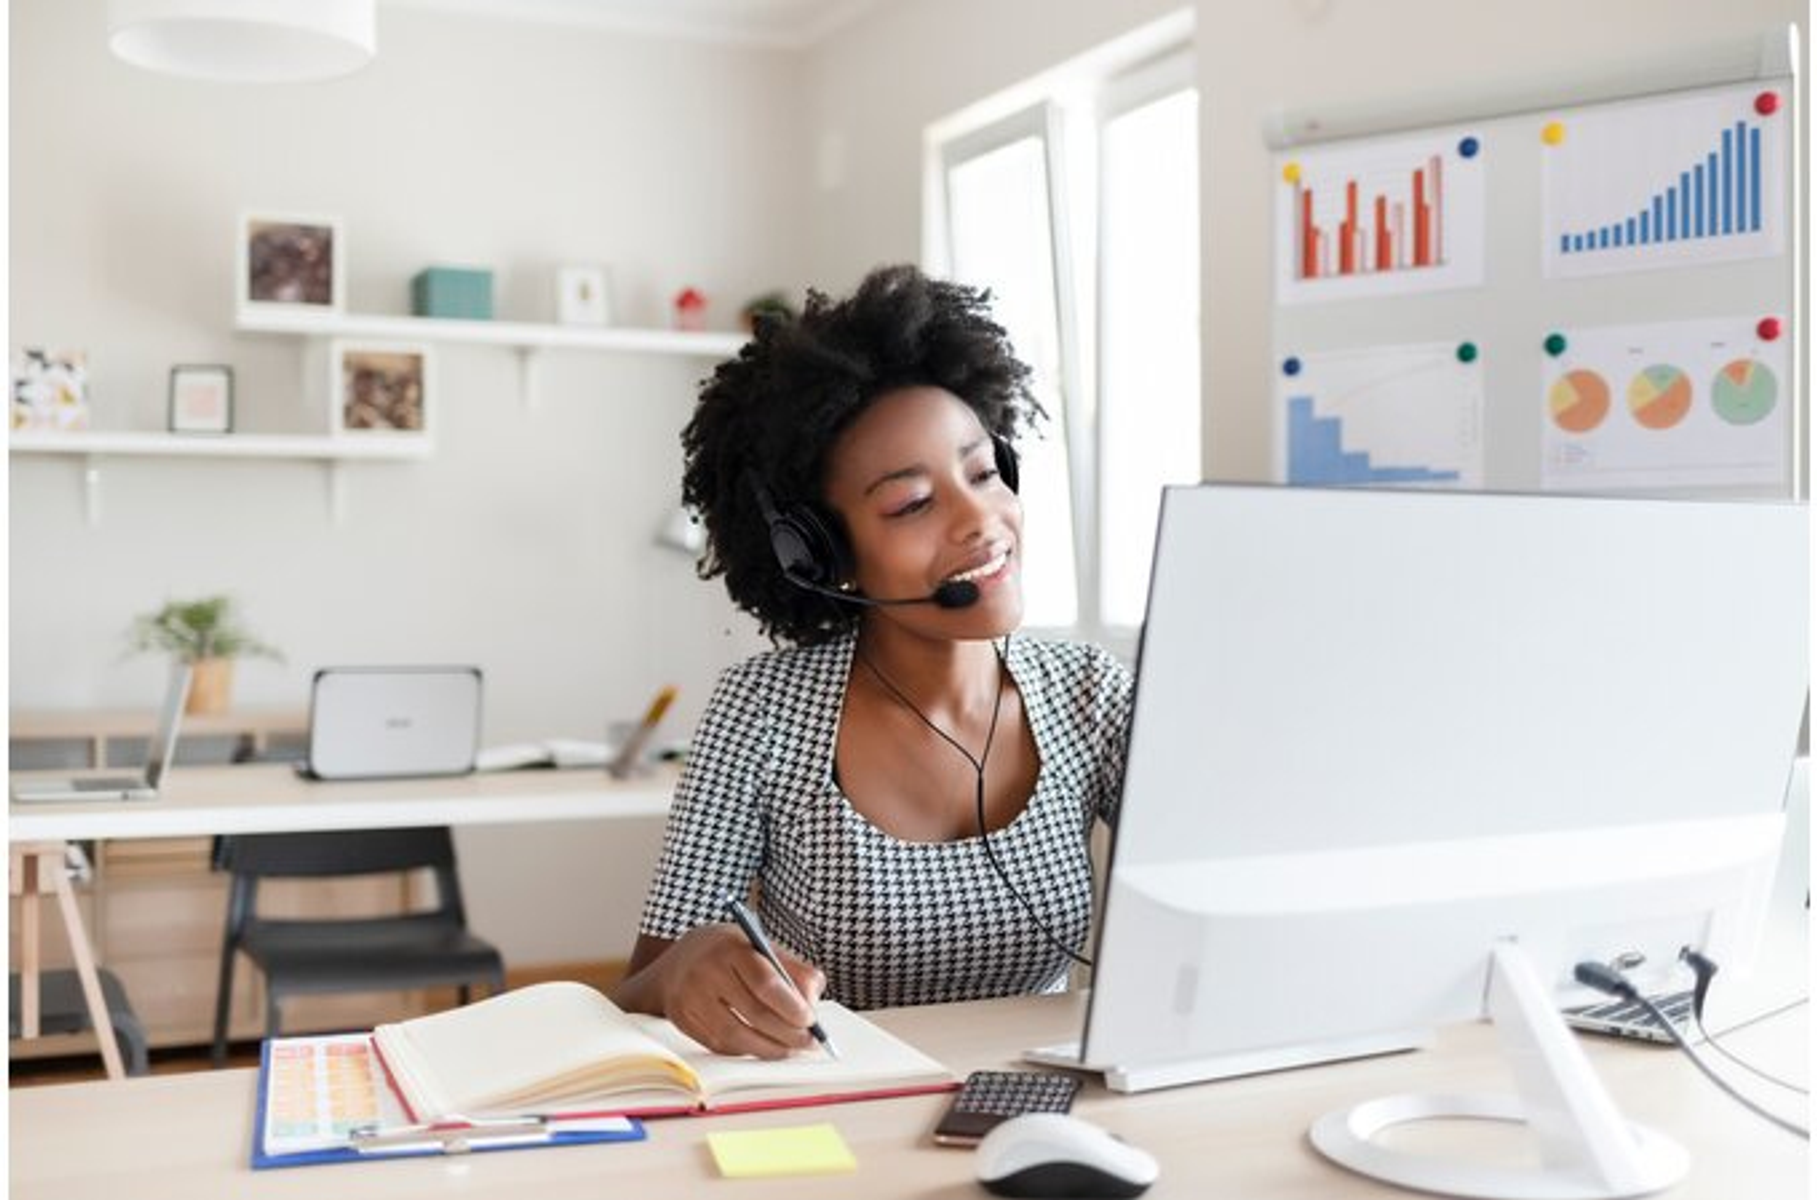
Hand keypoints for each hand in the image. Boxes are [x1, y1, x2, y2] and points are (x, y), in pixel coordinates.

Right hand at [654, 922, 827, 1058]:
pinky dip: (748, 1050)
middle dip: (788, 1033)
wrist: (675, 963)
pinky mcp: (683, 1022)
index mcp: (731, 948)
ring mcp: (691, 999)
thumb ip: (791, 968)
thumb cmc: (727, 953)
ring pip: (737, 1037)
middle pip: (754, 1014)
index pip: (765, 983)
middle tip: (809, 1041)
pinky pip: (721, 1046)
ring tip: (791, 1048)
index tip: (811, 1020)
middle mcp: (707, 973)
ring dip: (770, 1048)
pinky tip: (763, 1046)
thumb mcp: (758, 944)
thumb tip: (812, 1000)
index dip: (791, 1006)